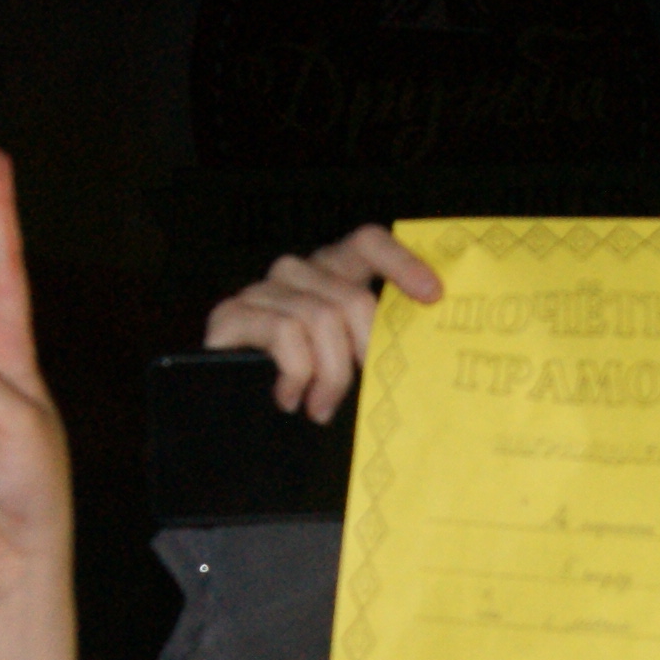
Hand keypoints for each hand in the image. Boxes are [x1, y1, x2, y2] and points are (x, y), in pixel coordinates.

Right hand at [200, 226, 438, 422]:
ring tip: (322, 407)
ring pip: (320, 318)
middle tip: (363, 388)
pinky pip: (284, 333)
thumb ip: (374, 342)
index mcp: (331, 273)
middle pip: (351, 297)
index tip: (432, 296)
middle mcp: (297, 272)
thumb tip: (424, 350)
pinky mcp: (232, 314)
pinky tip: (290, 397)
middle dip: (364, 351)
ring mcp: (262, 290)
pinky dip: (297, 373)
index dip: (401, 262)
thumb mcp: (346, 360)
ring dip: (330, 374)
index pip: (367, 242)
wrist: (227, 417)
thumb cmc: (302, 388)